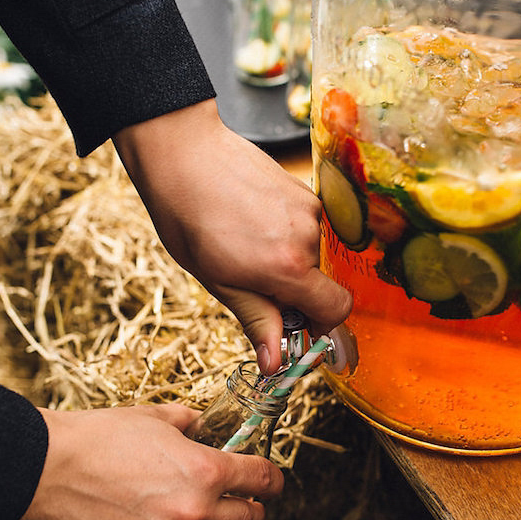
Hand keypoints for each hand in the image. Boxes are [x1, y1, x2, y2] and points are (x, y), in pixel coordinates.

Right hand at [16, 404, 283, 519]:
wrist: (44, 470)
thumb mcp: (152, 418)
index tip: (270, 483)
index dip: (271, 480)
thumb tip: (201, 426)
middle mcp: (195, 512)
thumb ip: (187, 423)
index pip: (263, 480)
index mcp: (205, 470)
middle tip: (245, 506)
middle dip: (250, 510)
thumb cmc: (96, 439)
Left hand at [113, 99, 352, 373]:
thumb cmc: (190, 219)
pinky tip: (252, 224)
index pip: (336, 309)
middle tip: (252, 285)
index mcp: (288, 268)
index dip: (322, 326)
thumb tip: (275, 364)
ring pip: (312, 254)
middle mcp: (309, 237)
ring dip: (288, 262)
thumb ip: (257, 321)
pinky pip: (306, 228)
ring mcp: (310, 209)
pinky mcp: (305, 189)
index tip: (299, 330)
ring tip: (245, 247)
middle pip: (320, 283)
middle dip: (294, 293)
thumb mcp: (219, 282)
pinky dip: (286, 236)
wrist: (184, 155)